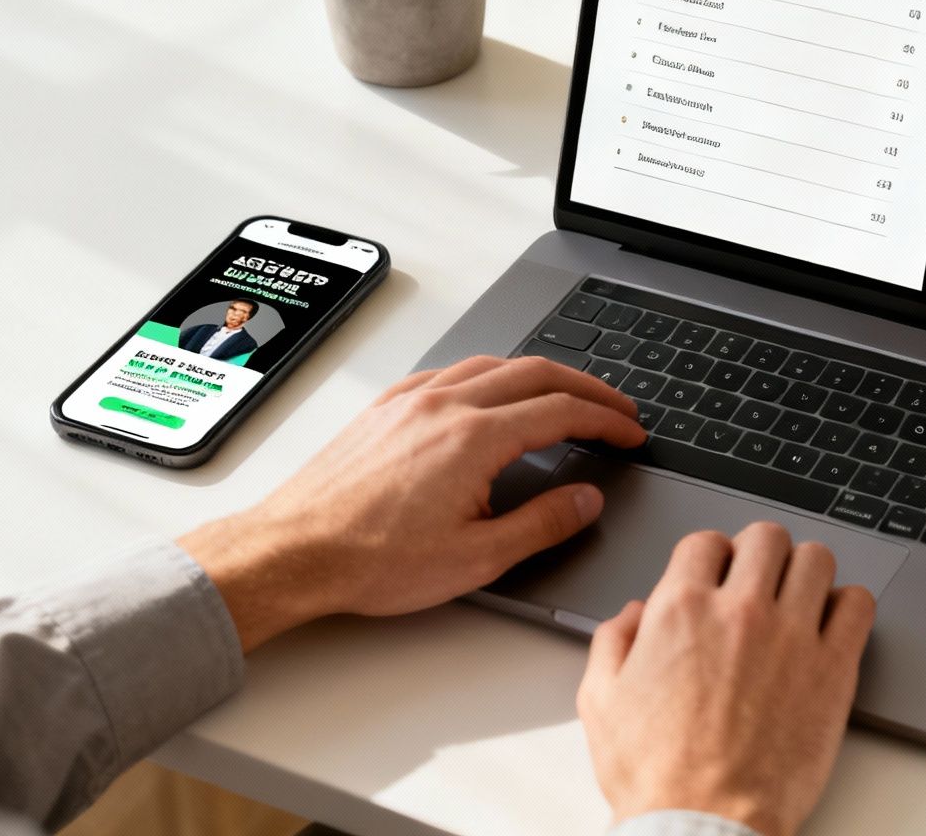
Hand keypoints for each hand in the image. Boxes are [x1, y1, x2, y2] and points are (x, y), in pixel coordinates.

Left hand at [178, 355, 645, 650]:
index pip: (562, 411)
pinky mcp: (385, 408)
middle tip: (615, 407)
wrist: (294, 551)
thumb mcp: (477, 557)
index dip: (607, 419)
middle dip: (586, 387)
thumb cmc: (372, 560)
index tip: (630, 432)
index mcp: (474, 438)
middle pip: (536, 373)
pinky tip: (490, 392)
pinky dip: (488, 374)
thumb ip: (542, 523)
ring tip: (564, 394)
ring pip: (492, 364)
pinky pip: (450, 372)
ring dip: (539, 374)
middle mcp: (444, 406)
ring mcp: (411, 401)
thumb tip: (586, 499)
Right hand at [578, 522, 876, 835]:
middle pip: (766, 537)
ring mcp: (792, 635)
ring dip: (805, 572)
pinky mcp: (834, 668)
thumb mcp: (600, 703)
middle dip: (759, 554)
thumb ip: (612, 642)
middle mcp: (740, 611)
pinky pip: (858, 605)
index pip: (706, 542)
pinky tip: (832, 625)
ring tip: (798, 598)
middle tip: (759, 582)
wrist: (704, 824)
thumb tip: (632, 615)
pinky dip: (847, 605)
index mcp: (681, 610)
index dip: (711, 557)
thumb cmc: (657, 775)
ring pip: (816, 559)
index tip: (717, 577)